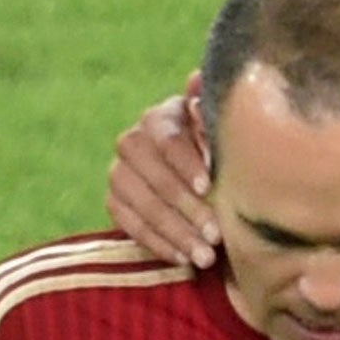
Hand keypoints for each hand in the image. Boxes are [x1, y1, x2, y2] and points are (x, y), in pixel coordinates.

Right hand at [106, 76, 219, 268]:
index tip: (209, 187)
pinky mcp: (115, 202)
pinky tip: (184, 260)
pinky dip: (159, 245)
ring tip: (206, 257)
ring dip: (176, 233)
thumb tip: (198, 79)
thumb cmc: (222, 154)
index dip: (186, 162)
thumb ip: (213, 114)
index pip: (166, 138)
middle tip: (216, 235)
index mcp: (162, 117)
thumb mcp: (224, 134)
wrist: (207, 185)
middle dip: (187, 208)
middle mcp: (134, 140)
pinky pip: (130, 226)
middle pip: (154, 175)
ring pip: (141, 204)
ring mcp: (120, 172)